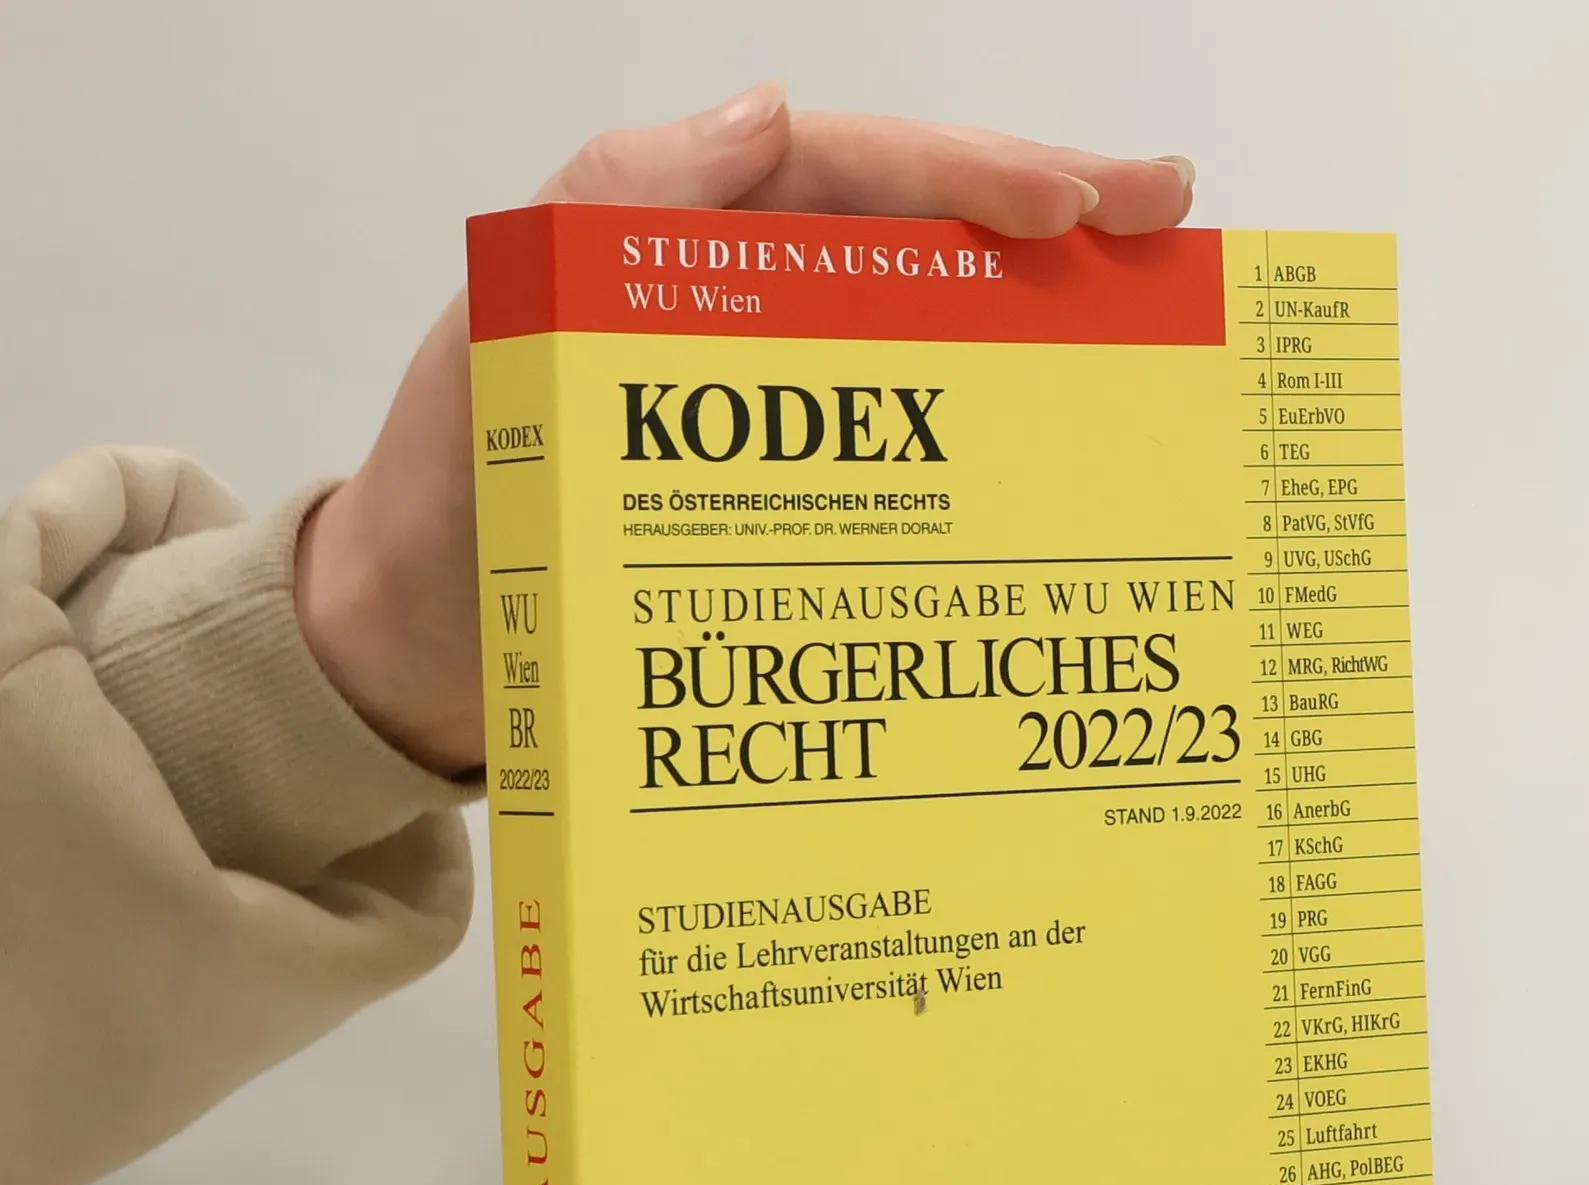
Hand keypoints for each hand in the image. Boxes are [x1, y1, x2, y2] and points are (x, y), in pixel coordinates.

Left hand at [294, 85, 1195, 775]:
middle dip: (1045, 225)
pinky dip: (983, 444)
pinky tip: (1058, 460)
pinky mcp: (782, 501)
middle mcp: (737, 313)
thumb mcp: (496, 346)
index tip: (1081, 207)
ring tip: (1148, 319)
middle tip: (1169, 222)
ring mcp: (768, 409)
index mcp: (676, 248)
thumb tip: (766, 114)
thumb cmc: (445, 506)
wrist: (413, 660)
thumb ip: (604, 219)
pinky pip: (899, 449)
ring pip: (924, 338)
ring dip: (1036, 325)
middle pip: (912, 242)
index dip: (970, 178)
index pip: (845, 174)